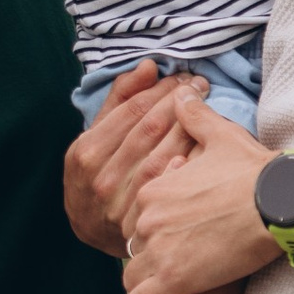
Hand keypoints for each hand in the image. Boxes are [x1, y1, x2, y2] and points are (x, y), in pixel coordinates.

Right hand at [62, 61, 188, 257]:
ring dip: (190, 126)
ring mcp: (122, 202)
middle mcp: (102, 176)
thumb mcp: (95, 133)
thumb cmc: (95, 170)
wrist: (89, 226)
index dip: (162, 89)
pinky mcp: (142, 220)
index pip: (133, 109)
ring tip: (205, 107)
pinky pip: (172, 183)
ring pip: (165, 154)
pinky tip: (205, 145)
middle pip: (151, 128)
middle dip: (179, 101)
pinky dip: (191, 161)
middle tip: (200, 86)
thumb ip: (119, 99)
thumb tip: (148, 66)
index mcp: (87, 150)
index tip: (182, 78)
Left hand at [122, 90, 281, 293]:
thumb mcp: (222, 136)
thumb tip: (183, 93)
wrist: (280, 203)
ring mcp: (159, 251)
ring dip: (141, 285)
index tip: (165, 235)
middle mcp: (148, 220)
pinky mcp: (174, 282)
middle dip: (144, 255)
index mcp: (154, 189)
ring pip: (132, 276)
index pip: (136, 214)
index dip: (150, 225)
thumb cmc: (255, 170)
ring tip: (153, 292)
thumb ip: (195, 117)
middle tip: (163, 265)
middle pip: (132, 245)